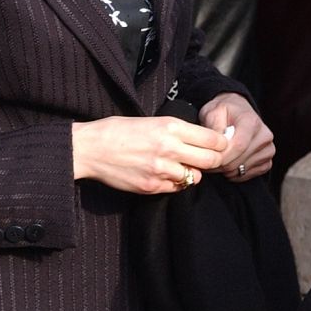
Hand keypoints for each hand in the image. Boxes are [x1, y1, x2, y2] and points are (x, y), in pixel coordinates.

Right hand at [71, 114, 228, 192]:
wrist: (90, 148)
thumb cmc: (118, 130)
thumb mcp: (151, 121)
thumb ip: (176, 131)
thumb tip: (201, 139)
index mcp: (171, 127)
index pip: (213, 139)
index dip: (220, 144)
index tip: (218, 145)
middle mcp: (169, 148)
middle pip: (211, 160)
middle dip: (213, 161)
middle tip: (207, 159)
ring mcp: (161, 169)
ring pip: (194, 177)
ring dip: (191, 173)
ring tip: (180, 166)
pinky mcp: (151, 186)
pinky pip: (176, 189)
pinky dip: (175, 183)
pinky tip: (165, 175)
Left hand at [199, 93, 274, 181]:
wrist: (237, 112)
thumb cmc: (223, 112)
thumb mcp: (213, 111)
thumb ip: (213, 125)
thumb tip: (217, 144)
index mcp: (251, 121)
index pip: (238, 146)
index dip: (222, 156)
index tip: (209, 158)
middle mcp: (264, 135)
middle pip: (239, 160)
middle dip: (221, 165)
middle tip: (208, 162)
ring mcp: (268, 148)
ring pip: (243, 169)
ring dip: (226, 170)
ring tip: (218, 160)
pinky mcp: (267, 160)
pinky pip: (250, 175)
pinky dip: (236, 174)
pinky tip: (229, 164)